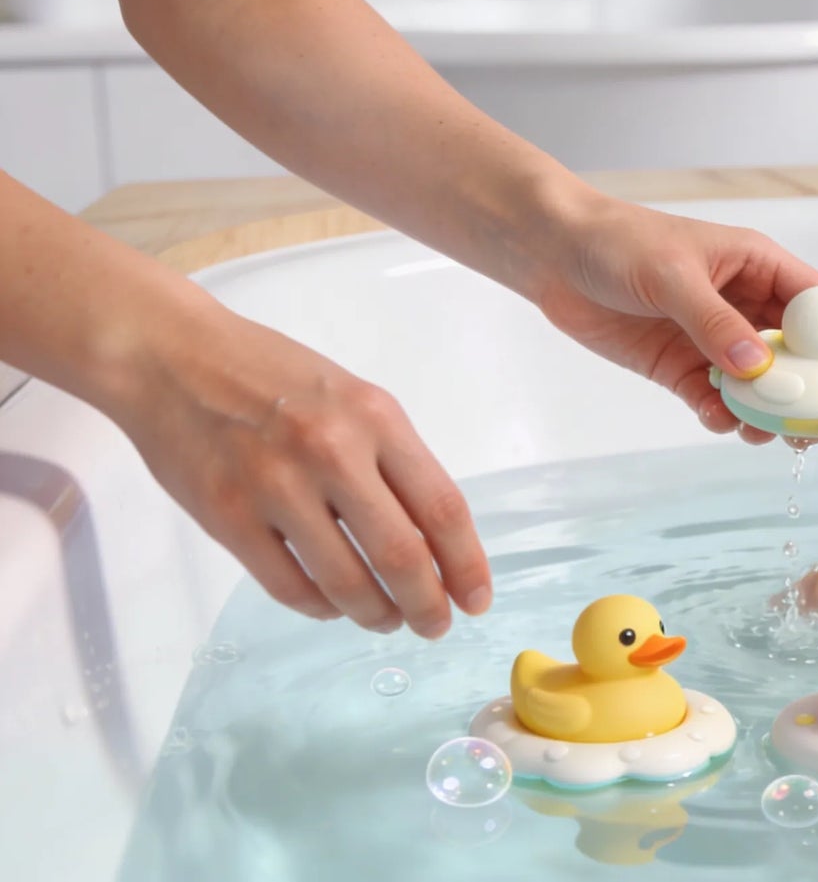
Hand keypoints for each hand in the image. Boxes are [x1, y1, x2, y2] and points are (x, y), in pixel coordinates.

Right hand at [115, 304, 488, 636]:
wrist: (173, 358)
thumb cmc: (273, 377)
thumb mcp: (354, 400)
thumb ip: (394, 461)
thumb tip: (434, 540)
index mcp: (376, 419)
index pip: (441, 507)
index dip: (466, 564)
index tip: (477, 599)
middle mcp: (331, 452)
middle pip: (400, 554)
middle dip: (427, 605)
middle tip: (434, 626)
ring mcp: (274, 486)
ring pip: (345, 582)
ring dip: (375, 614)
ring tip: (386, 620)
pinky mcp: (227, 516)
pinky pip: (287, 586)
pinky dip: (319, 607)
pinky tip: (332, 606)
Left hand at [532, 197, 817, 443]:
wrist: (552, 255)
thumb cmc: (617, 243)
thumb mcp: (671, 276)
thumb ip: (715, 323)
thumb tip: (760, 370)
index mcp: (758, 266)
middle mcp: (745, 305)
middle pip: (800, 354)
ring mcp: (715, 340)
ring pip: (762, 385)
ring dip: (772, 412)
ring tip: (772, 435)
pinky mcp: (681, 367)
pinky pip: (716, 400)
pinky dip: (724, 416)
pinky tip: (719, 421)